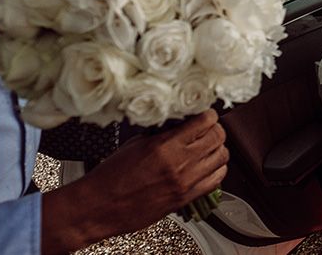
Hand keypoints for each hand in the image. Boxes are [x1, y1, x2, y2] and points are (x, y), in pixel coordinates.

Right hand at [41, 110, 227, 253]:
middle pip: (218, 137)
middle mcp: (179, 164)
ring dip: (218, 148)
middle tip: (209, 128)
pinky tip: (208, 165)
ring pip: (221, 158)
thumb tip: (181, 121)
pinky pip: (216, 180)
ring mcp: (185, 183)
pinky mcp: (185, 199)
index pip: (204, 122)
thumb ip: (163, 132)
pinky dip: (217, 170)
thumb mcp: (137, 142)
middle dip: (216, 129)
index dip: (208, 115)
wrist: (100, 206)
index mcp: (166, 146)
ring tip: (209, 146)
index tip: (206, 114)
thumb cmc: (112, 175)